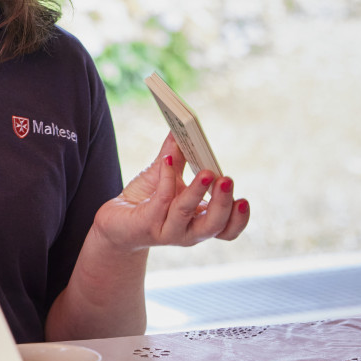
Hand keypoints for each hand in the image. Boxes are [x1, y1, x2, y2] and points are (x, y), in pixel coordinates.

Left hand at [92, 134, 250, 252]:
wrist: (116, 222)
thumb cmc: (145, 200)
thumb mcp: (165, 176)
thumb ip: (176, 156)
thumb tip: (180, 129)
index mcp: (201, 222)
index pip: (227, 229)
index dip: (239, 219)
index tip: (244, 201)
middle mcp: (188, 231)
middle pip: (215, 226)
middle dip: (223, 203)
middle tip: (226, 180)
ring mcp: (167, 230)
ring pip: (186, 214)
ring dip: (197, 192)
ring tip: (206, 173)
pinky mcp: (147, 224)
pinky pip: (161, 202)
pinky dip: (167, 179)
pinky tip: (166, 161)